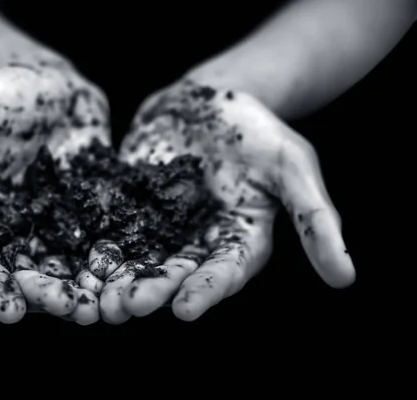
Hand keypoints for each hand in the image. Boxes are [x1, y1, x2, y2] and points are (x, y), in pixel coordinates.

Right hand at [0, 61, 109, 323]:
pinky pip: (105, 238)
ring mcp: (56, 223)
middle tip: (76, 312)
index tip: (10, 315)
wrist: (43, 80)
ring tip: (110, 306)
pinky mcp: (91, 211)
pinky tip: (138, 273)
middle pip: (30, 274)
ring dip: (90, 288)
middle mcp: (15, 230)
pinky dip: (120, 258)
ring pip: (71, 265)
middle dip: (52, 296)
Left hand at [99, 79, 355, 322]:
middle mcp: (197, 241)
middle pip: (174, 273)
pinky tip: (74, 260)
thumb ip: (315, 219)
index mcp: (237, 240)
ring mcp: (160, 224)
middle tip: (127, 308)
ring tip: (97, 299)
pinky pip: (110, 226)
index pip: (223, 273)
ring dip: (118, 280)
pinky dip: (94, 244)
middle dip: (152, 291)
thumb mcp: (294, 167)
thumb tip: (346, 278)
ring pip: (138, 258)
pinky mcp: (129, 204)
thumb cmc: (259, 129)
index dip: (206, 291)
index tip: (185, 311)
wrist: (211, 97)